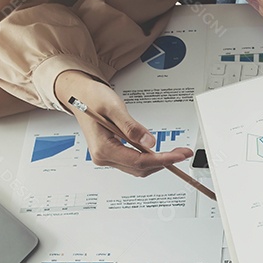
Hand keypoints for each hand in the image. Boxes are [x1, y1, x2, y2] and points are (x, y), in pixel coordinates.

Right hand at [55, 71, 192, 177]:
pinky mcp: (112, 153)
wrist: (79, 94)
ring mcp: (107, 156)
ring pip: (138, 168)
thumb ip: (132, 127)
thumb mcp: (114, 108)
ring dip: (158, 162)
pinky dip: (149, 158)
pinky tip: (159, 152)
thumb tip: (149, 142)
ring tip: (175, 153)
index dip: (162, 160)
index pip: (139, 161)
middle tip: (182, 153)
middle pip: (140, 168)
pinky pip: (134, 161)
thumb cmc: (92, 98)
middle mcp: (103, 157)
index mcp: (103, 148)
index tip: (178, 155)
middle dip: (164, 162)